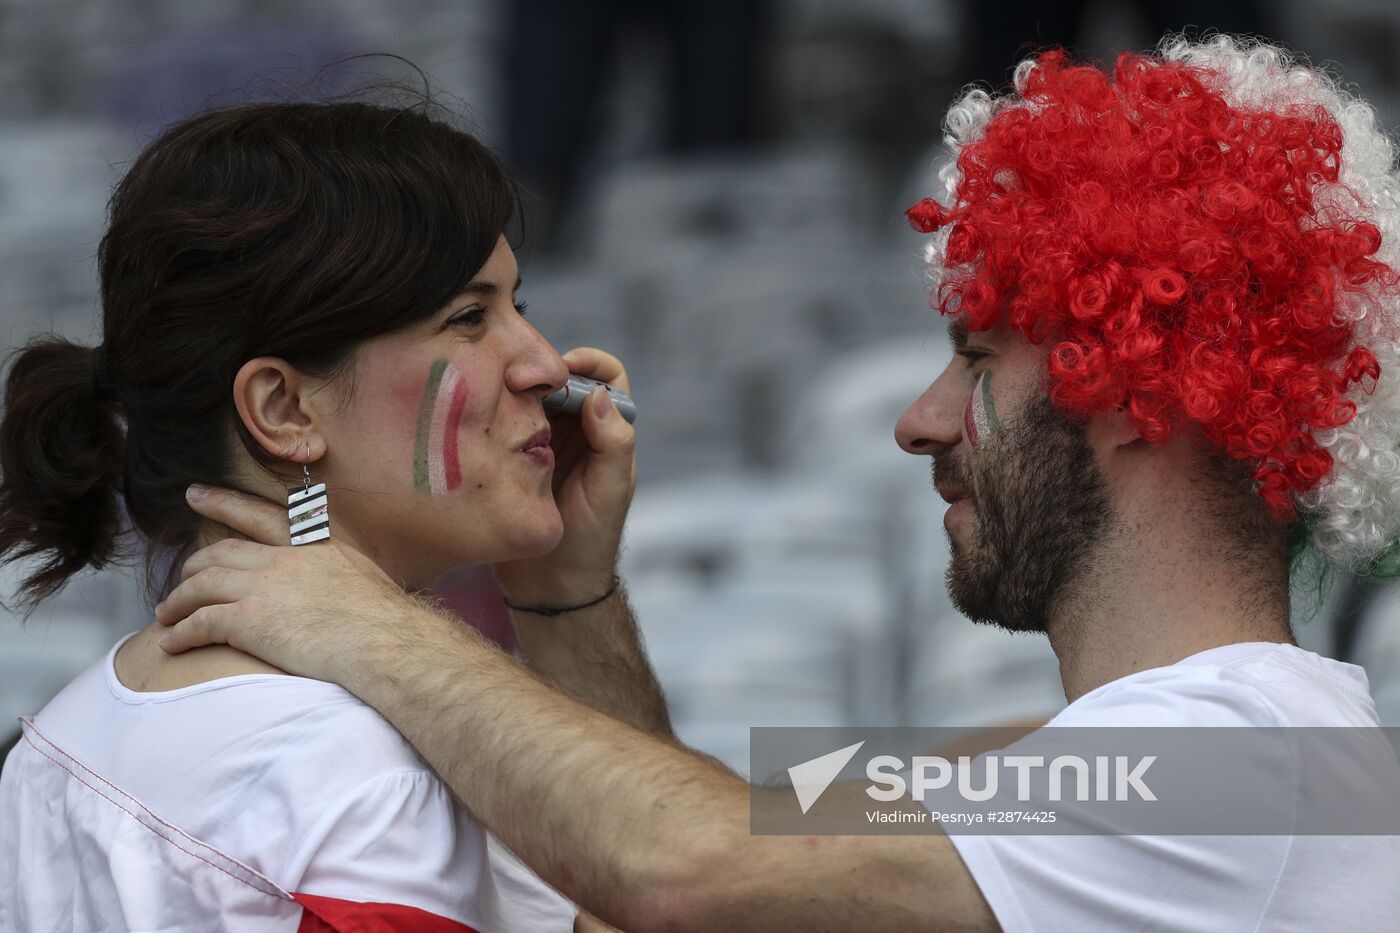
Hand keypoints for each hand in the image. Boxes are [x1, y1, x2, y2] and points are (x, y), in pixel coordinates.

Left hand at [154, 487, 429, 684]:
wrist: (384, 641)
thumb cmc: (386, 621)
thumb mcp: (364, 578)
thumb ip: (338, 574)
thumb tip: (340, 589)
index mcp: (312, 545)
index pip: (259, 516)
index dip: (224, 503)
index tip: (195, 494)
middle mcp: (283, 559)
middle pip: (221, 553)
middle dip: (193, 563)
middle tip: (178, 574)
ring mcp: (263, 587)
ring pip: (201, 586)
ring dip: (178, 601)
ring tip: (166, 614)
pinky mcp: (247, 620)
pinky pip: (199, 623)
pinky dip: (179, 633)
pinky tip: (170, 643)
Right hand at [493, 347, 636, 604]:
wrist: (551, 585)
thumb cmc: (591, 540)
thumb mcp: (609, 490)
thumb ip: (612, 443)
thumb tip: (598, 394)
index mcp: (605, 433)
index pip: (607, 379)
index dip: (589, 363)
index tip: (565, 366)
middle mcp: (575, 431)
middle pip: (561, 380)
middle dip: (542, 370)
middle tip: (519, 376)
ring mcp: (539, 442)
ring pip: (529, 397)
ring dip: (514, 390)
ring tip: (496, 391)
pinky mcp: (509, 457)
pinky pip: (502, 423)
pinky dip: (493, 413)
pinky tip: (481, 414)